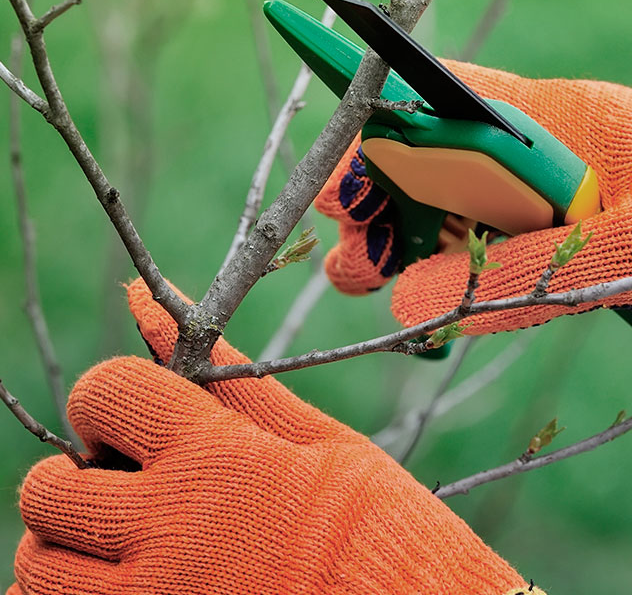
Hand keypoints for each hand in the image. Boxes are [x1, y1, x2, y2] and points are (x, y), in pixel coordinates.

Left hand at [10, 280, 537, 594]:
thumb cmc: (362, 509)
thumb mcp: (304, 431)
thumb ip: (221, 368)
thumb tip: (145, 298)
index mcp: (209, 454)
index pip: (103, 391)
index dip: (113, 396)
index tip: (140, 417)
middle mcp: (166, 528)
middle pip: (47, 490)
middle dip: (77, 478)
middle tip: (127, 486)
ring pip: (37, 572)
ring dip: (65, 551)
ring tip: (122, 544)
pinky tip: (131, 584)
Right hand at [316, 61, 631, 363]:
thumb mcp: (619, 254)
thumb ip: (513, 279)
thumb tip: (406, 303)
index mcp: (563, 119)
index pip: (452, 100)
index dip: (384, 127)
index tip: (335, 171)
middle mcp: (559, 148)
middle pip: (452, 163)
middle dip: (390, 203)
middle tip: (342, 254)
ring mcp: (573, 191)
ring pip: (477, 207)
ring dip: (423, 241)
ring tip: (371, 284)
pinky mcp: (589, 232)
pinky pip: (512, 243)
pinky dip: (471, 266)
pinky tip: (439, 296)